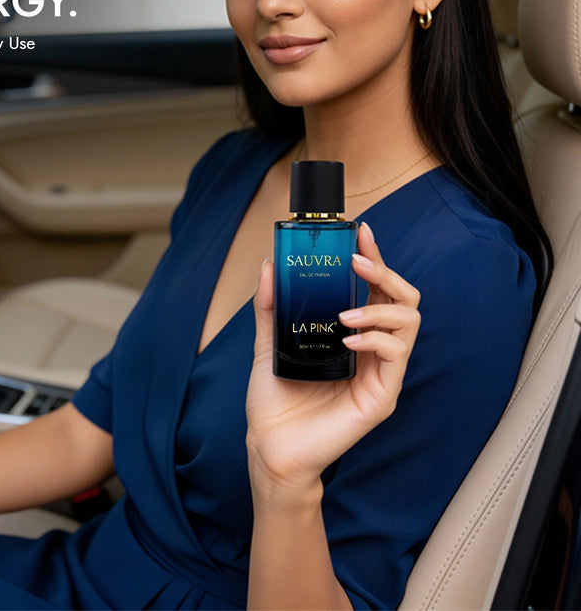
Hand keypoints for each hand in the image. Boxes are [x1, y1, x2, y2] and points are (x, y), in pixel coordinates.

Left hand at [245, 221, 420, 494]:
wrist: (270, 446)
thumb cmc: (274, 399)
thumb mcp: (269, 342)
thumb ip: (271, 306)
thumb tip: (269, 265)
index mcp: (352, 333)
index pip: (374, 289)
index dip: (373, 258)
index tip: (360, 231)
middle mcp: (372, 349)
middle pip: (403, 299)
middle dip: (385, 273)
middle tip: (357, 263)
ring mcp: (380, 373)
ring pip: (409, 323)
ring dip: (380, 309)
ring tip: (345, 315)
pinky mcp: (381, 397)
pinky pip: (395, 358)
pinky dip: (375, 341)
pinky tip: (349, 341)